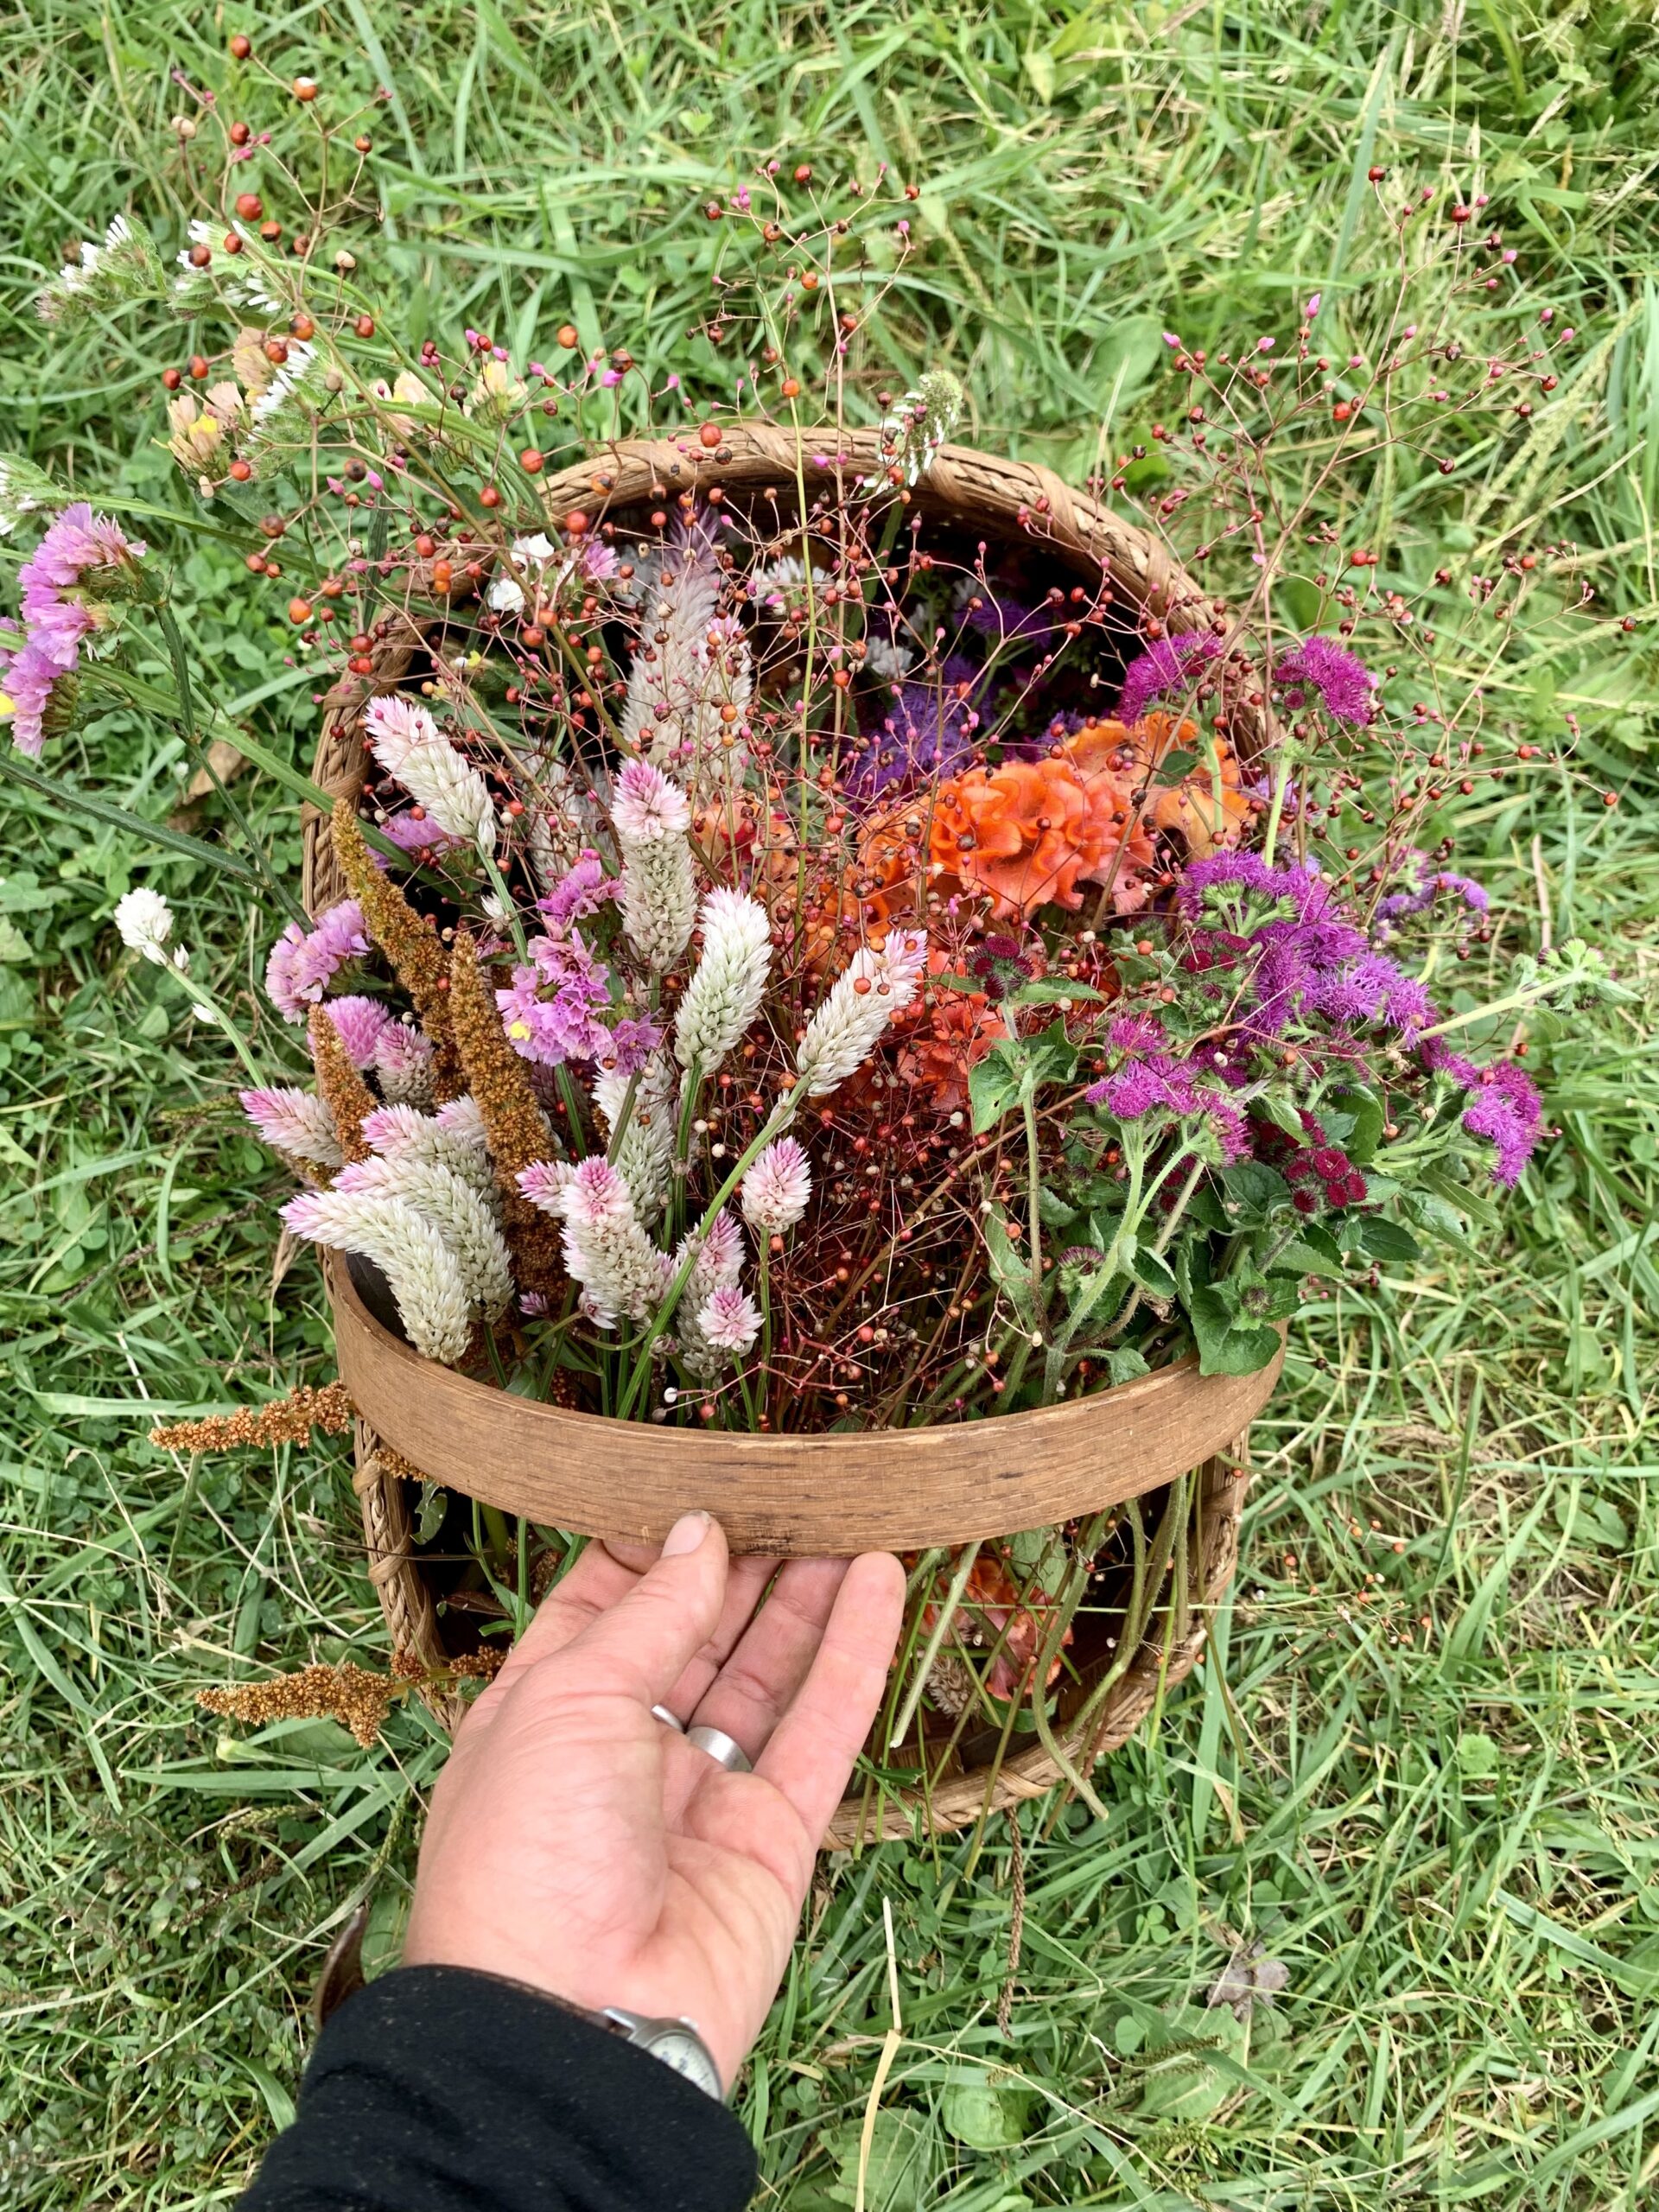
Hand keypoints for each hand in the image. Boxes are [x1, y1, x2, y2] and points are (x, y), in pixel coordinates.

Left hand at [402, 1512, 905, 2088]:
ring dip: (808, 1594)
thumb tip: (699, 1532)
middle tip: (799, 1484)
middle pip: (697, 1632)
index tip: (709, 1475)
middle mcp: (624, 1750)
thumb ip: (649, 1612)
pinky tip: (882, 1583)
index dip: (658, 1542)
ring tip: (854, 1512)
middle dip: (744, 1559)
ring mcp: (702, 1796)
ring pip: (767, 1673)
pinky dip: (854, 1655)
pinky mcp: (773, 1839)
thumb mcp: (567, 1698)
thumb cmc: (528, 1852)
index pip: (607, 1604)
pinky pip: (822, 1731)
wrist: (571, 2025)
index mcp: (546, 1712)